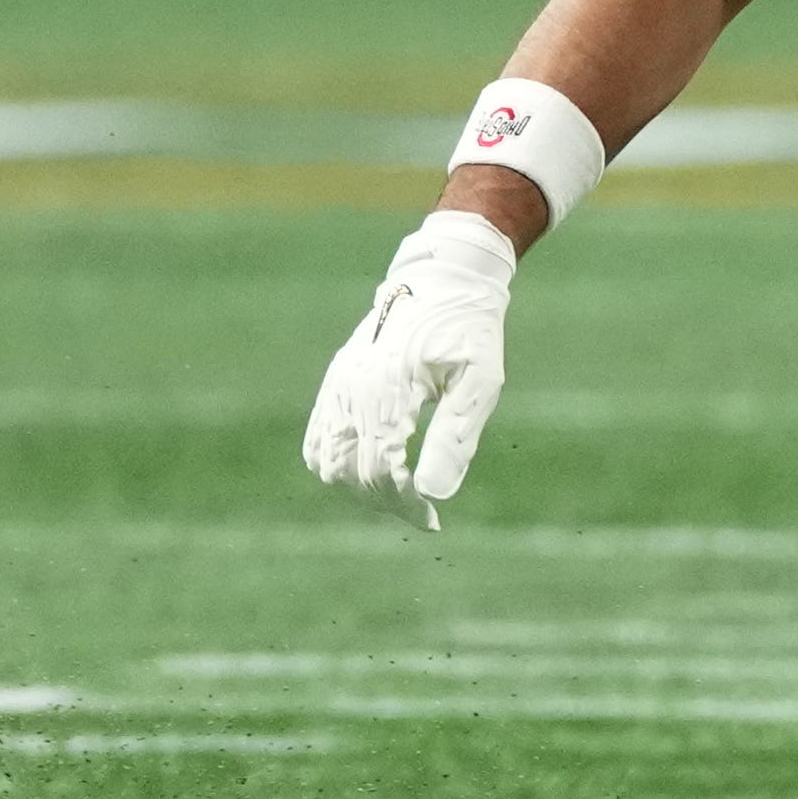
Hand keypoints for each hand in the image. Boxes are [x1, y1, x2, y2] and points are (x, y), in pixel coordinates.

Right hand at [301, 210, 517, 527]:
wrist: (445, 277)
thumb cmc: (470, 330)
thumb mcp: (480, 382)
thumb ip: (455, 437)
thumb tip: (433, 494)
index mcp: (387, 389)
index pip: (379, 470)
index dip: (403, 504)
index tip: (431, 520)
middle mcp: (351, 388)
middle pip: (349, 472)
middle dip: (384, 500)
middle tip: (421, 509)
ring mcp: (338, 384)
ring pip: (326, 460)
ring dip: (358, 487)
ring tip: (399, 492)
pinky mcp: (336, 380)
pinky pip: (317, 438)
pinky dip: (334, 464)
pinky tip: (370, 471)